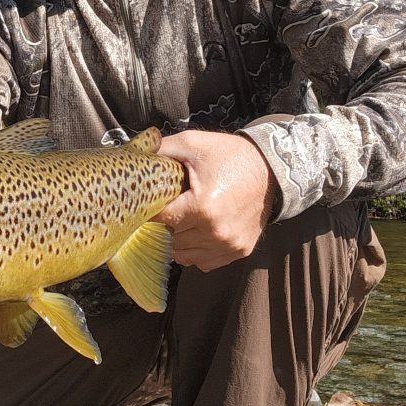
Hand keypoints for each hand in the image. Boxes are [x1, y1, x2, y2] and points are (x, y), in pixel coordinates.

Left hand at [152, 129, 277, 271]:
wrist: (271, 169)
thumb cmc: (229, 155)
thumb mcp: (193, 143)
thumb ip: (161, 149)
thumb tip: (134, 153)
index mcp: (202, 207)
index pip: (160, 219)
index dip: (152, 209)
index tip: (153, 199)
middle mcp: (216, 232)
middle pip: (170, 239)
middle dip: (167, 223)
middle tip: (173, 205)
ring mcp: (229, 246)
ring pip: (184, 254)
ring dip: (179, 239)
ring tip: (186, 217)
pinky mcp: (239, 251)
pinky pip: (204, 262)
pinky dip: (197, 250)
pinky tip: (199, 230)